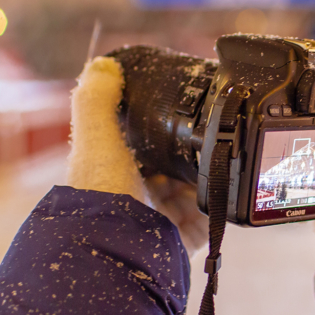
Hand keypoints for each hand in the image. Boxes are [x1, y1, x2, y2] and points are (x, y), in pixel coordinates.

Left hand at [67, 57, 207, 255]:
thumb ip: (97, 101)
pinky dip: (214, 211)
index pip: (144, 145)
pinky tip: (218, 198)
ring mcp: (158, 222)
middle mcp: (135, 197)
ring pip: (194, 192)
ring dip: (206, 181)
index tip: (184, 114)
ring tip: (214, 170)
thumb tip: (102, 63)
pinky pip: (207, 223)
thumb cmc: (100, 196)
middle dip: (192, 156)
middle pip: (174, 167)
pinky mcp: (179, 243)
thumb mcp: (96, 138)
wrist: (115, 251)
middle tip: (208, 141)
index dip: (162, 130)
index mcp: (114, 171)